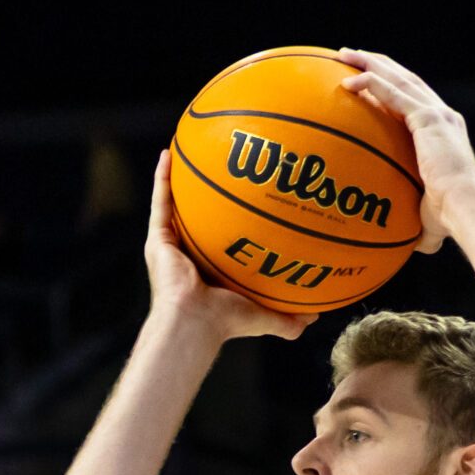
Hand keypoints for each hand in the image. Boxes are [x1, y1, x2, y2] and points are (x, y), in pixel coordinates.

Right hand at [145, 151, 314, 342]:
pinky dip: (162, 178)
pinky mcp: (158, 240)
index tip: (244, 203)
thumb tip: (316, 314)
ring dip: (177, 180)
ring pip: (174, 206)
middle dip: (204, 198)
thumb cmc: (225, 323)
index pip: (219, 243)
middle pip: (197, 220)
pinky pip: (161, 202)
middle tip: (221, 169)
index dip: (229, 224)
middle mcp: (187, 257)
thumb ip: (289, 317)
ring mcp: (170, 247)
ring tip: (186, 151)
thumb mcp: (264, 316)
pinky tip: (169, 154)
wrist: (194, 322)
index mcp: (208, 271)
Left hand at [336, 49, 474, 251]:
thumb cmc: (450, 219)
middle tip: (349, 57)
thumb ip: (418, 222)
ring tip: (343, 55)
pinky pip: (393, 94)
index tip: (366, 79)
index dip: (390, 86)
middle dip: (377, 64)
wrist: (465, 208)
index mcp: (443, 132)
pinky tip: (349, 82)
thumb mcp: (428, 217)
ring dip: (370, 64)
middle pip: (404, 79)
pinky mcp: (428, 119)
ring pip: (398, 78)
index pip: (413, 100)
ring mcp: (436, 114)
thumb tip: (409, 246)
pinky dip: (372, 84)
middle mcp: (442, 116)